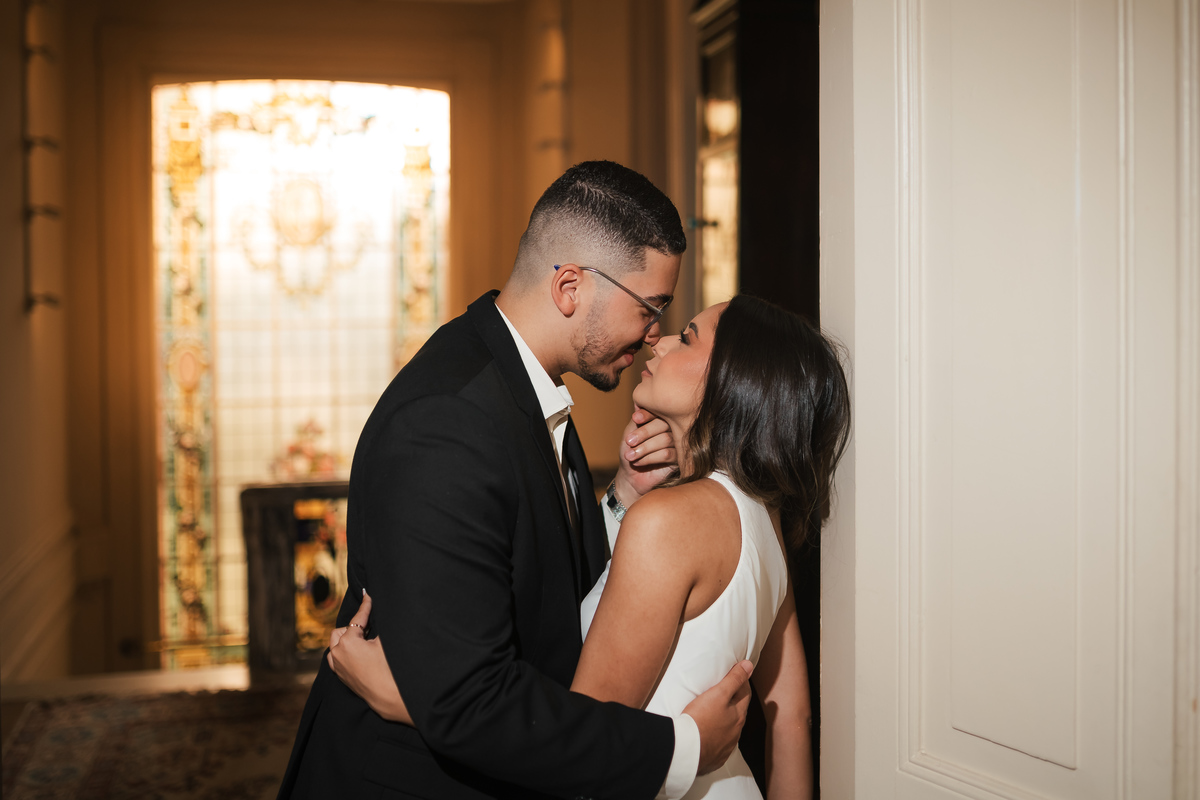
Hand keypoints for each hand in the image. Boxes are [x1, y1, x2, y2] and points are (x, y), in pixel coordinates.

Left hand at [327, 592, 413, 724]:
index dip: (365, 606)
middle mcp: (338, 655)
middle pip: (341, 631)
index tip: (367, 595)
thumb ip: (380, 624)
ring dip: (346, 640)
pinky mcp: (342, 677)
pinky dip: (344, 652)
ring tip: (363, 639)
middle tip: (370, 624)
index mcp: (347, 643)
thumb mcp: (386, 641)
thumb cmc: (390, 669)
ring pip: (335, 646)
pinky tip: (359, 652)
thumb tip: (380, 612)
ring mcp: (338, 668)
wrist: (391, 698)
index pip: (358, 619)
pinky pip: (337, 658)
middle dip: (354, 626)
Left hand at [614, 405, 676, 505]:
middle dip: (644, 433)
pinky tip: (638, 462)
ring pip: (666, 439)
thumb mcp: (630, 432)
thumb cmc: (630, 451)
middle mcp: (672, 430)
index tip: (635, 419)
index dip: (647, 414)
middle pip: (664, 424)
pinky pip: (668, 454)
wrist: (630, 477)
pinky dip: (650, 458)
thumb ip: (638, 418)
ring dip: (645, 447)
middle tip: (629, 441)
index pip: (660, 411)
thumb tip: (642, 403)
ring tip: (630, 455)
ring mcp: (678, 444)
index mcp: (661, 419)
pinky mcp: (680, 460)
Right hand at [683, 660, 753, 774]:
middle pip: (739, 711)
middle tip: (725, 690)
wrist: (686, 749)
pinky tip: (710, 734)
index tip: (735, 674)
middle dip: (735, 700)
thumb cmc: (701, 719)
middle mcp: (736, 731)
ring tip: (716, 711)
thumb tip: (749, 665)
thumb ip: (734, 679)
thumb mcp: (718, 694)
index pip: (745, 694)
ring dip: (727, 719)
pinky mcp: (715, 757)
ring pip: (730, 728)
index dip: (741, 682)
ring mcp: (726, 746)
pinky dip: (718, 736)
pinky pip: (720, 744)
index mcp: (739, 715)